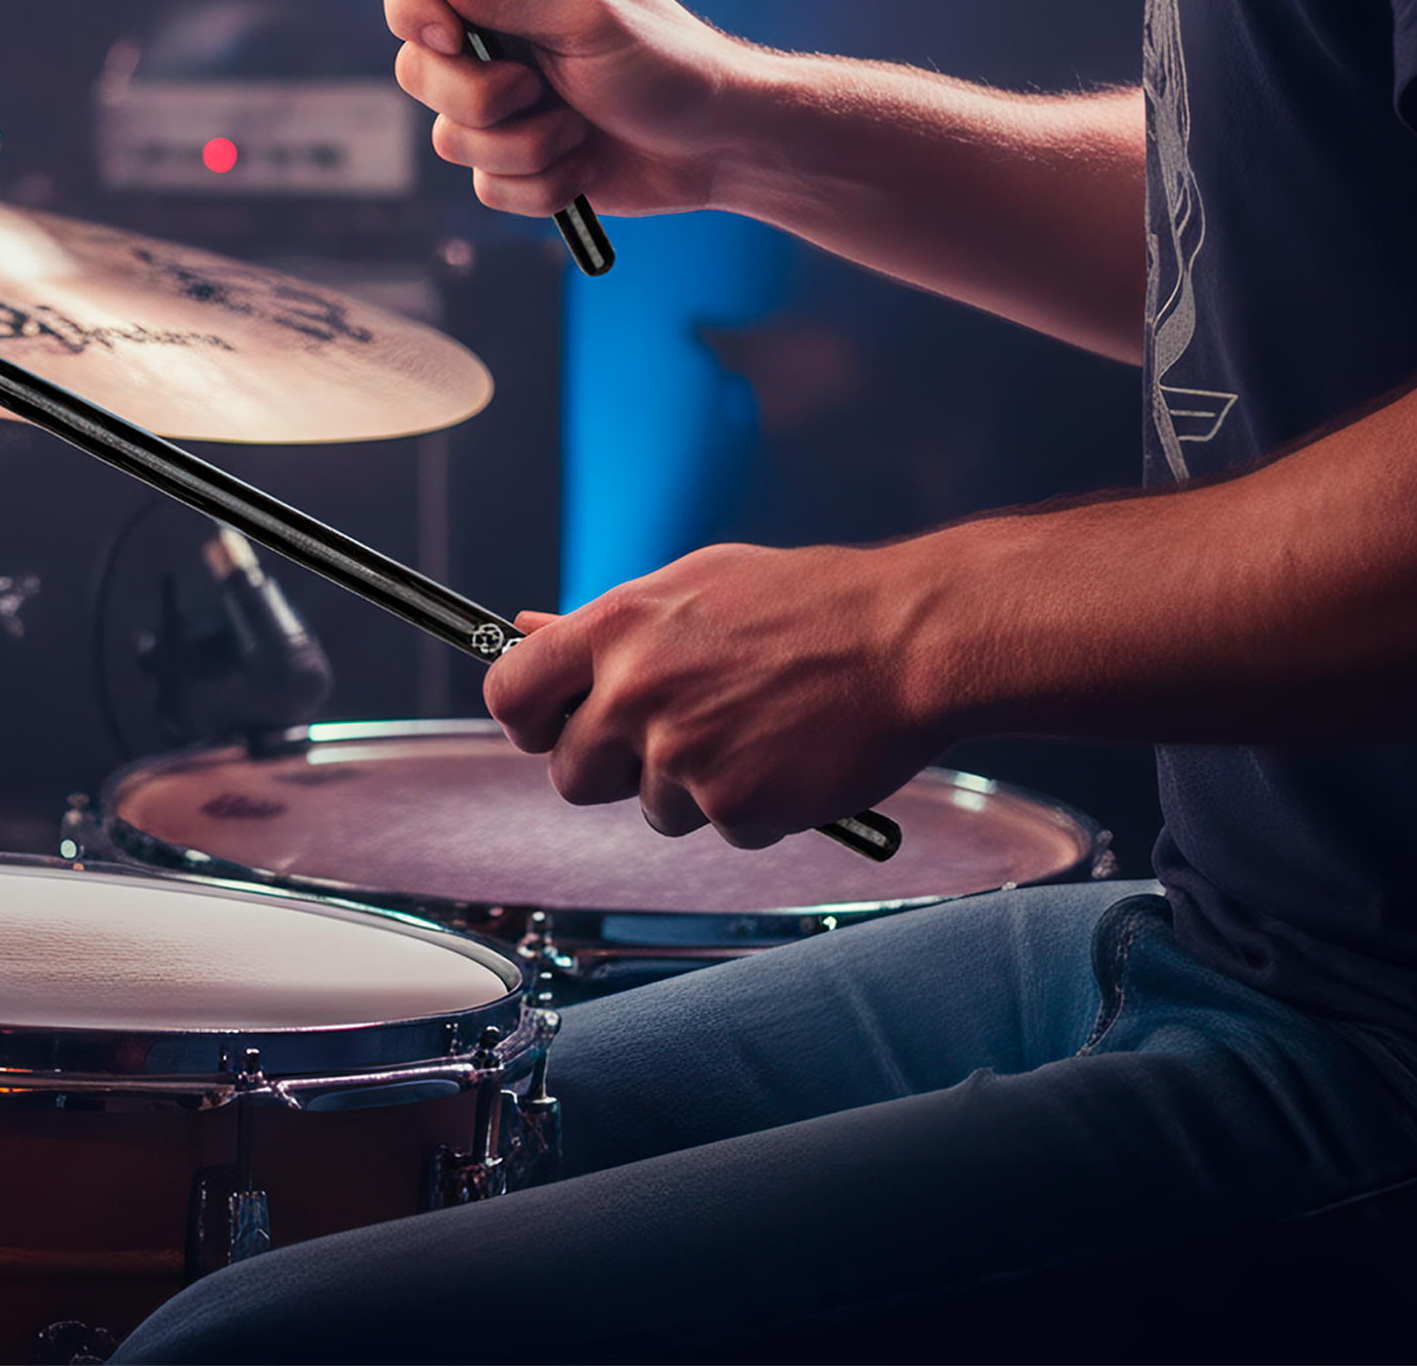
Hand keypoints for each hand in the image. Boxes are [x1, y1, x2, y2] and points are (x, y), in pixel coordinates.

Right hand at [381, 0, 764, 220]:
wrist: (719, 146)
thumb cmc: (669, 64)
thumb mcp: (593, 17)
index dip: (411, 5)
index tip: (445, 35)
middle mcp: (498, 43)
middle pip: (416, 66)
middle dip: (472, 95)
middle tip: (532, 90)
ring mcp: (505, 107)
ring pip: (450, 137)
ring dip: (520, 145)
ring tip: (576, 131)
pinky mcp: (519, 164)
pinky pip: (487, 187)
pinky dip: (539, 185)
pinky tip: (583, 166)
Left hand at [486, 542, 941, 846]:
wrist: (905, 640)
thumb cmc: (805, 604)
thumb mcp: (691, 586)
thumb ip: (609, 623)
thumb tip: (526, 633)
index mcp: (616, 628)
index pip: (510, 695)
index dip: (526, 719)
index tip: (550, 725)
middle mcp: (635, 692)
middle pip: (569, 775)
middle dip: (609, 769)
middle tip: (667, 739)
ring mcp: (681, 755)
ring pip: (650, 808)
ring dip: (690, 788)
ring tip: (752, 729)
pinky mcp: (733, 807)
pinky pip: (718, 830)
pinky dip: (750, 807)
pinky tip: (786, 756)